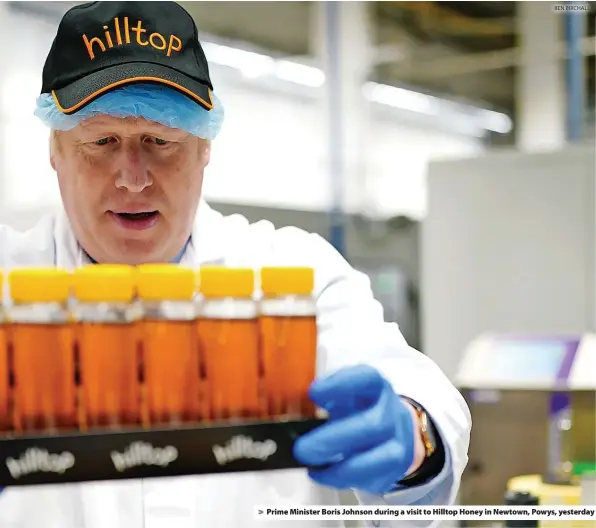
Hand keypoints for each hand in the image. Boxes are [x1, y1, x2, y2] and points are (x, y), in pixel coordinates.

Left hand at [293, 364, 420, 494]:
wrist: (393, 429)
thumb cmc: (360, 409)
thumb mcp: (344, 394)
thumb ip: (324, 398)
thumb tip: (292, 409)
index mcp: (376, 386)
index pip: (367, 378)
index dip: (341, 384)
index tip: (313, 393)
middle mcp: (391, 412)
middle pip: (373, 425)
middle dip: (334, 439)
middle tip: (303, 448)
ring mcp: (398, 442)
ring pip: (380, 458)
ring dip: (341, 466)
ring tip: (310, 463)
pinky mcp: (395, 469)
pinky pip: (372, 478)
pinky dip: (342, 478)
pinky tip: (321, 473)